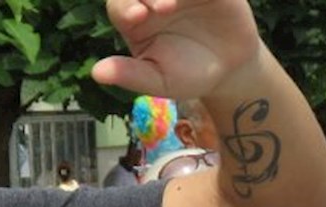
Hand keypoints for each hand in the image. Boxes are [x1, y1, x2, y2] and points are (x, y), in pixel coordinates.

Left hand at [93, 0, 262, 99]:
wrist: (229, 70)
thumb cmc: (187, 74)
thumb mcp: (160, 80)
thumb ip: (131, 75)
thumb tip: (96, 73)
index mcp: (133, 18)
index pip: (119, 6)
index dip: (125, 6)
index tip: (138, 16)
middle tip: (162, 8)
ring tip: (174, 4)